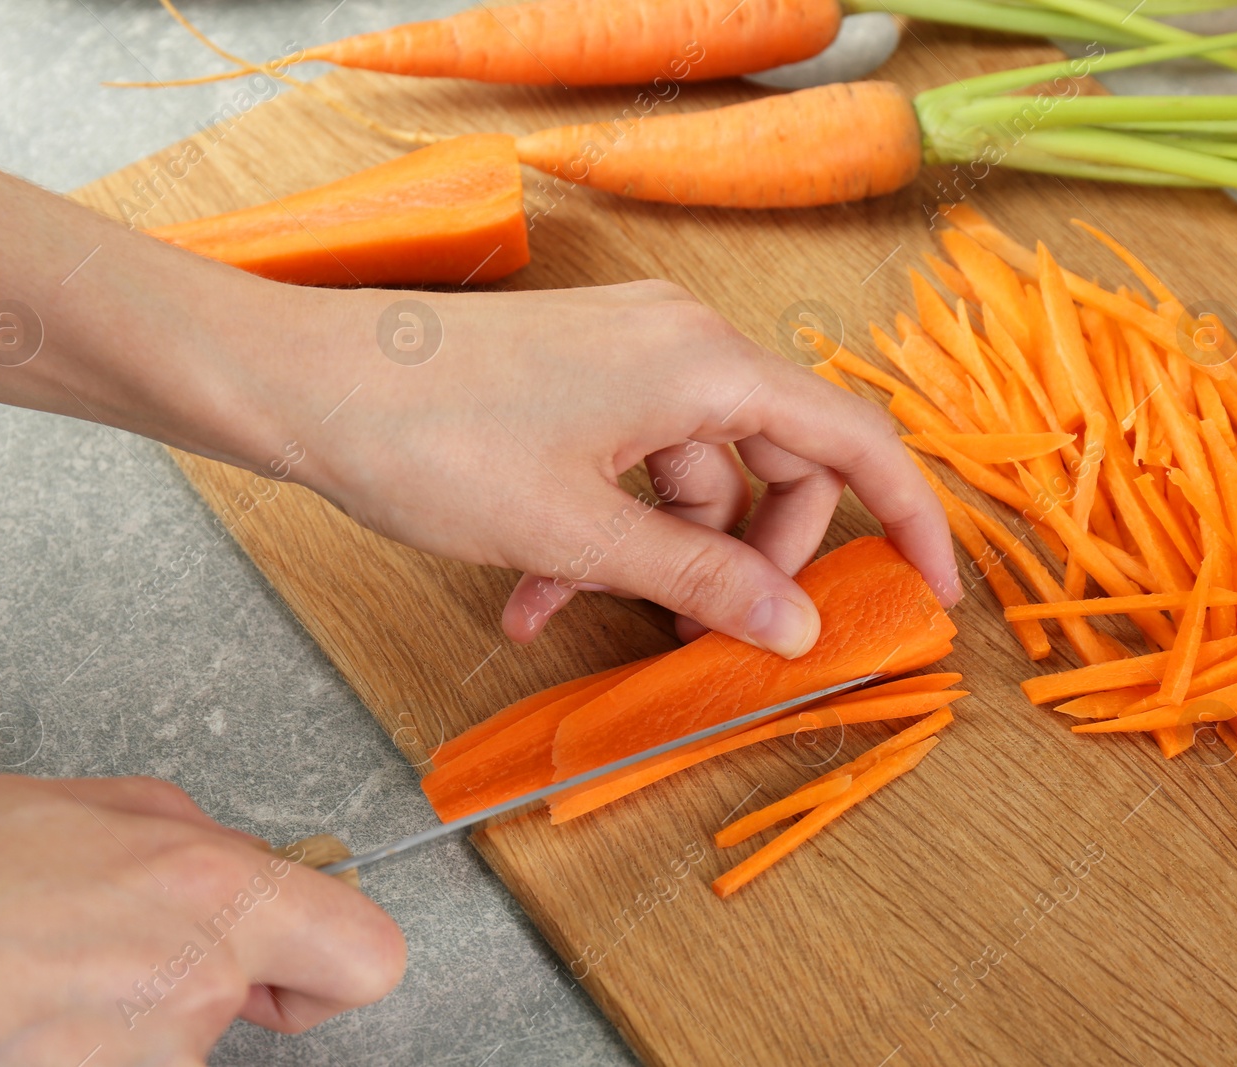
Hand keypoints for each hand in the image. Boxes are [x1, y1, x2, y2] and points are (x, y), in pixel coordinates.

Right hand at [0, 775, 403, 1065]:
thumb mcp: (90, 804)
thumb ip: (196, 839)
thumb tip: (249, 867)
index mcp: (208, 889)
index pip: (368, 957)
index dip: (336, 961)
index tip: (298, 961)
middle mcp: (189, 987)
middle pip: (252, 1005)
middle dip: (209, 979)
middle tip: (113, 945)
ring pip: (178, 1041)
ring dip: (129, 1010)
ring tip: (41, 969)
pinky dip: (86, 1048)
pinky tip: (23, 1012)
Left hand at [266, 281, 960, 657]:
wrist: (303, 383)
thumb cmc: (431, 438)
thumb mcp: (578, 532)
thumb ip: (699, 582)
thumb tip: (798, 627)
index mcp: (706, 365)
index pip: (854, 441)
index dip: (909, 520)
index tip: (934, 593)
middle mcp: (681, 345)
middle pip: (775, 463)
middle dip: (753, 559)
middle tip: (720, 637)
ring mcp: (627, 356)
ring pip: (692, 475)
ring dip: (657, 560)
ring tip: (583, 620)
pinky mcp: (579, 376)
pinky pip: (630, 463)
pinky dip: (605, 530)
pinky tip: (538, 597)